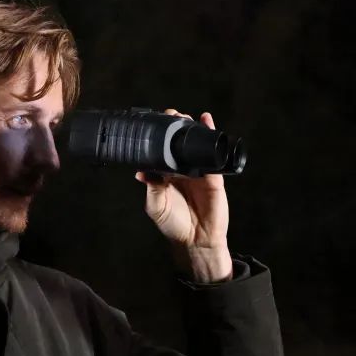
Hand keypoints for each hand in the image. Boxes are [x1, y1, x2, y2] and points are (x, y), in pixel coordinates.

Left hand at [135, 109, 232, 282]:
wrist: (196, 240)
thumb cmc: (174, 224)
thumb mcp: (156, 206)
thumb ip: (151, 188)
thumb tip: (141, 172)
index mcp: (167, 174)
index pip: (163, 150)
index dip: (161, 136)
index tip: (156, 122)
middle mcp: (182, 170)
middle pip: (180, 143)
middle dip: (176, 126)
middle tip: (172, 114)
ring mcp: (199, 171)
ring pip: (196, 144)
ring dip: (193, 127)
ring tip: (187, 116)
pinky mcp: (214, 175)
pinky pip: (213, 153)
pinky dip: (211, 135)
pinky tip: (207, 121)